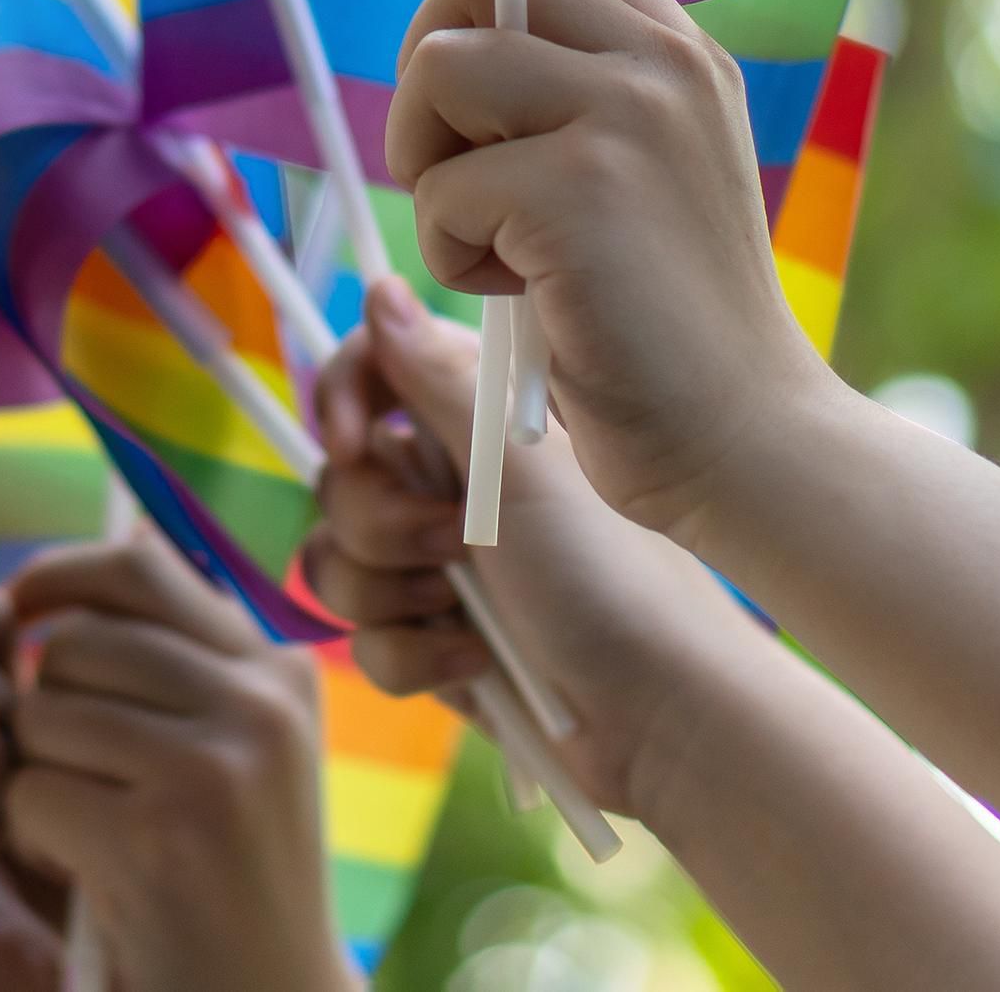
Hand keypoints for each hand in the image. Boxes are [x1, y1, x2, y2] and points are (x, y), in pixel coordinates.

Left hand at [2, 533, 346, 991]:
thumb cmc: (227, 885)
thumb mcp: (230, 756)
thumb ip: (174, 666)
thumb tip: (76, 566)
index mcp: (277, 674)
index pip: (138, 567)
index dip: (58, 579)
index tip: (22, 615)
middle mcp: (261, 706)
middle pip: (74, 641)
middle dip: (41, 707)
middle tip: (68, 778)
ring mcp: (217, 769)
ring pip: (42, 714)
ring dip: (32, 776)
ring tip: (81, 833)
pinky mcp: (162, 838)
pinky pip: (31, 790)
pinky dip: (31, 838)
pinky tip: (80, 877)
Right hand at [302, 277, 768, 819]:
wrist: (660, 710)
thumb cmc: (608, 575)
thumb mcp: (516, 466)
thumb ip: (435, 378)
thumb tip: (380, 289)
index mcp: (477, 421)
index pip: (370, 375)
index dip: (343, 401)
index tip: (351, 442)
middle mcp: (452, 483)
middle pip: (339, 477)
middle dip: (380, 523)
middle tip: (453, 545)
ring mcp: (441, 566)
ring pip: (338, 560)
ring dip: (391, 592)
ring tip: (466, 608)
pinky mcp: (435, 640)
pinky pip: (366, 639)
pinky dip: (416, 656)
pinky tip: (478, 663)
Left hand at [387, 0, 841, 541]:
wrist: (745, 439)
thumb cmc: (663, 323)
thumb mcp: (638, 175)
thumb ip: (578, 93)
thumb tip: (451, 27)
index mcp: (681, 51)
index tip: (474, 89)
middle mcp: (662, 63)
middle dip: (427, 65)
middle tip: (454, 162)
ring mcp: (627, 117)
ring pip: (438, 66)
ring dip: (426, 163)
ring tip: (487, 236)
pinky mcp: (578, 190)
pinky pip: (438, 189)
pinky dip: (448, 254)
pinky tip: (521, 297)